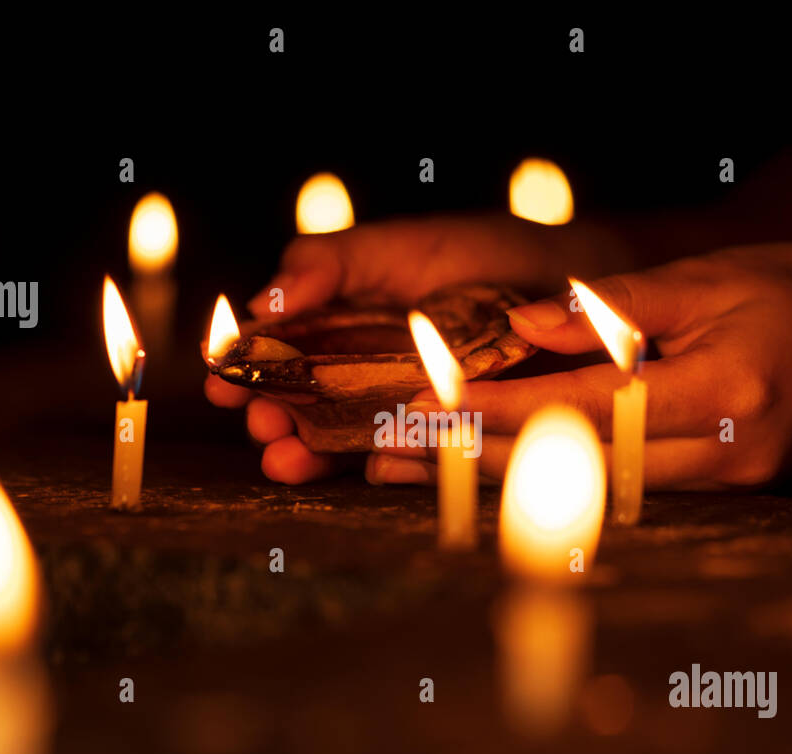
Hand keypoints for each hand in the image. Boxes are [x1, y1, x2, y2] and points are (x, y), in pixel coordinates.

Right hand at [205, 213, 632, 482]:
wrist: (569, 282)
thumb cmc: (480, 252)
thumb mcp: (394, 246)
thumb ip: (326, 264)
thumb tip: (260, 304)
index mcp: (340, 322)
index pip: (276, 353)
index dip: (244, 369)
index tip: (222, 383)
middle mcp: (362, 370)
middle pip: (299, 403)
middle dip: (271, 418)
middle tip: (260, 427)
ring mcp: (400, 406)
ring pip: (339, 438)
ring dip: (306, 452)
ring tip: (286, 459)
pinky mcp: (444, 435)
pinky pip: (403, 458)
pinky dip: (379, 465)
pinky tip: (363, 468)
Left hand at [371, 243, 791, 488]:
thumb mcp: (710, 278)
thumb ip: (614, 307)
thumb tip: (518, 324)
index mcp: (722, 390)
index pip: (582, 407)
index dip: (495, 410)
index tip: (421, 408)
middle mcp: (723, 454)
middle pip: (571, 466)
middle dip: (471, 459)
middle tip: (386, 452)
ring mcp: (727, 489)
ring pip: (584, 493)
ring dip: (494, 482)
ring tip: (411, 470)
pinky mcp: (723, 501)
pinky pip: (616, 498)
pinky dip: (545, 487)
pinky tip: (484, 478)